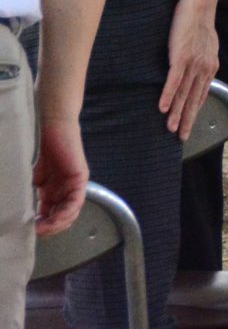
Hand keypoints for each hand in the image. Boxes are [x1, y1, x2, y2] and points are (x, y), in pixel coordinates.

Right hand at [33, 118, 87, 235]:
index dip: (41, 226)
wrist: (51, 124)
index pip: (51, 215)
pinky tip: (54, 219)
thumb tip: (17, 214)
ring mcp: (74, 184)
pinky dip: (65, 213)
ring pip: (70, 213)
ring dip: (57, 225)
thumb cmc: (38, 146)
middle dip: (49, 229)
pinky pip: (76, 201)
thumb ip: (28, 193)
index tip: (28, 233)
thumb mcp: (30, 177)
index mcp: (53, 190)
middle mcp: (65, 189)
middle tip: (34, 234)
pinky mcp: (80, 178)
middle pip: (62, 218)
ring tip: (42, 230)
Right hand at [161, 0, 219, 137]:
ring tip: (170, 129)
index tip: (188, 125)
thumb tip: (195, 72)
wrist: (199, 5)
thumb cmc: (198, 23)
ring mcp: (194, 63)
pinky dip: (169, 95)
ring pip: (184, 93)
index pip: (201, 94)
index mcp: (210, 66)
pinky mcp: (182, 56)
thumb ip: (201, 60)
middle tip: (181, 138)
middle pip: (194, 99)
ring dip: (177, 112)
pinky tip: (163, 108)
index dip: (195, 111)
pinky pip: (175, 80)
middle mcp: (204, 68)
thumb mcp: (205, 45)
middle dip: (187, 119)